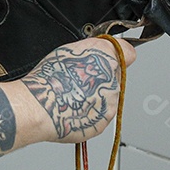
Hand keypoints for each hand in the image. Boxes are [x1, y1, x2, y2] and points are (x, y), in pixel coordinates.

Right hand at [18, 37, 135, 143]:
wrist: (42, 103)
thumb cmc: (51, 75)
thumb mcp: (73, 47)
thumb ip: (97, 48)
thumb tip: (109, 48)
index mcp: (107, 60)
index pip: (127, 53)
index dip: (116, 55)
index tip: (108, 59)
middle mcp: (113, 82)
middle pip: (113, 77)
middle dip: (100, 78)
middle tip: (78, 79)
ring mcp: (108, 105)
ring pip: (106, 97)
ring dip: (94, 95)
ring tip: (72, 94)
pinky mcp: (101, 122)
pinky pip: (98, 114)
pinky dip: (88, 112)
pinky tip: (73, 106)